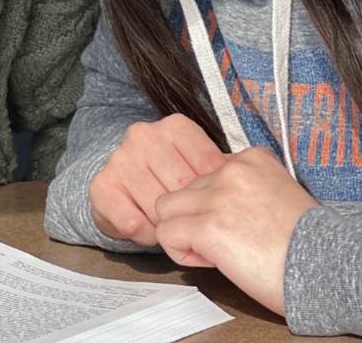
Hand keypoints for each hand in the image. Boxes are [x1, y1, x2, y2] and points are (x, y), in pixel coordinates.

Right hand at [90, 114, 226, 246]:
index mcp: (175, 127)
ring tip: (170, 226)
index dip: (215, 196)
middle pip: (183, 188)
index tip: (215, 208)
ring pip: (158, 206)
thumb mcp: (200, 171)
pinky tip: (149, 230)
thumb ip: (222, 176)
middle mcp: (143, 135)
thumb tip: (259, 187)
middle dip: (191, 213)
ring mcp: (120, 158)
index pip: (209, 168)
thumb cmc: (170, 183)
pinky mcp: (102, 185)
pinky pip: (132, 221)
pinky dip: (145, 234)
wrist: (123, 194)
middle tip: (193, 223)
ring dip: (167, 226)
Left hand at [155, 146, 316, 314]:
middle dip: (195, 218)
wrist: (332, 268)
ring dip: (182, 232)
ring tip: (214, 251)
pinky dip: (181, 251)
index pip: (204, 173)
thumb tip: (216, 203)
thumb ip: (245, 190)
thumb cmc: (311, 244)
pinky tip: (211, 260)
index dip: (212, 204)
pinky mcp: (207, 226)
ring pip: (165, 208)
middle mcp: (231, 170)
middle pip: (183, 191)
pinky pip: (166, 233)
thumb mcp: (279, 195)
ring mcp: (217, 196)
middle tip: (225, 242)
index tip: (236, 224)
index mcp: (251, 159)